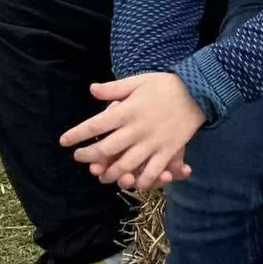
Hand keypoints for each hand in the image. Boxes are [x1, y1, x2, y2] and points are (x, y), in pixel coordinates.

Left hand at [63, 72, 205, 192]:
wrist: (198, 91)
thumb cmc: (165, 85)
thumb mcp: (138, 81)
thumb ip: (114, 89)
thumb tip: (92, 89)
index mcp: (127, 111)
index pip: (95, 126)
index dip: (77, 135)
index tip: (64, 141)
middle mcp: (136, 129)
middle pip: (106, 150)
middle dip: (88, 156)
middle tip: (79, 157)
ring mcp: (153, 142)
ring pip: (126, 165)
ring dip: (110, 173)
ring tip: (101, 173)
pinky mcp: (168, 151)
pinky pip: (152, 171)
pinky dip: (141, 180)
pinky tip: (133, 182)